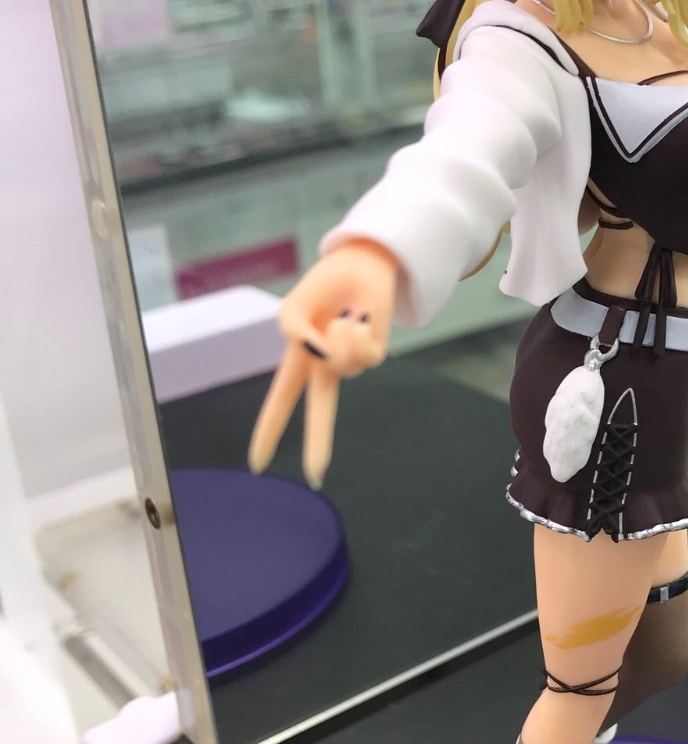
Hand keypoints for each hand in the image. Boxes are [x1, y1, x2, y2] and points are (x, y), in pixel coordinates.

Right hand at [248, 239, 399, 488]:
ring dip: (339, 334)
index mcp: (299, 360)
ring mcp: (350, 363)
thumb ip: (294, 335)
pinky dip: (356, 330)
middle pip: (320, 412)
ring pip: (342, 366)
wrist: (358, 266)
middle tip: (315, 477)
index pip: (281, 401)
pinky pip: (362, 352)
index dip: (268, 431)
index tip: (257, 465)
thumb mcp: (291, 310)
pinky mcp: (374, 353)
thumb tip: (321, 356)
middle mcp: (325, 368)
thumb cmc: (322, 290)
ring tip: (342, 316)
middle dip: (317, 443)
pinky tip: (358, 318)